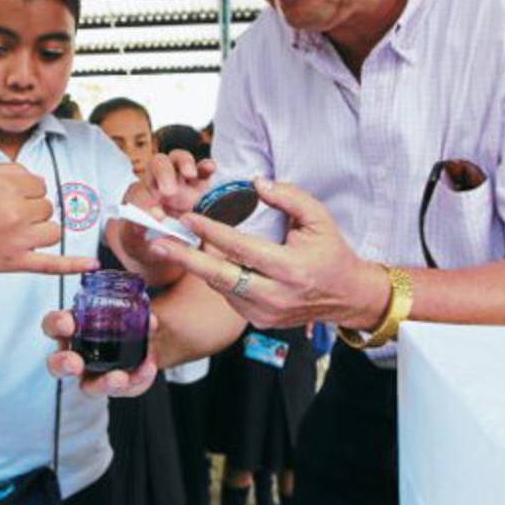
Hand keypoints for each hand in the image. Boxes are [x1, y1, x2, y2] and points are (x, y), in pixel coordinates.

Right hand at [0, 163, 99, 275]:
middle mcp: (14, 210)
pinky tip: (92, 263)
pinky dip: (73, 264)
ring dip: (39, 230)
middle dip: (30, 210)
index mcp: (5, 185)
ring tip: (12, 232)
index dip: (25, 191)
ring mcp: (16, 239)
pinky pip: (52, 263)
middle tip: (2, 216)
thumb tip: (39, 182)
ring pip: (53, 230)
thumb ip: (12, 171)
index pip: (40, 184)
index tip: (5, 198)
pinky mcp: (14, 263)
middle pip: (47, 207)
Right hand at [42, 310, 158, 397]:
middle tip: (74, 364)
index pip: (53, 325)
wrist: (144, 337)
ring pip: (89, 387)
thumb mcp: (126, 307)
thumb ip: (135, 309)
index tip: (67, 324)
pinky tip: (147, 369)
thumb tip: (150, 320)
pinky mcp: (115, 386)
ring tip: (119, 378)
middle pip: (58, 365)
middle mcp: (76, 355)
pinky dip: (137, 379)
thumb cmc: (122, 317)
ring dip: (103, 383)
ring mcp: (93, 375)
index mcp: (71, 328)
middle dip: (63, 364)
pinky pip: (124, 388)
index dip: (56, 324)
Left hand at [117, 151, 215, 263]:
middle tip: (169, 192)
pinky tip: (209, 168)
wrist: (163, 248)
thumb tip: (141, 225)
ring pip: (179, 159)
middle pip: (158, 164)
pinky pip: (202, 171)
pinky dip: (206, 167)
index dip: (145, 201)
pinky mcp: (199, 187)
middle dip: (164, 174)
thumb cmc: (145, 242)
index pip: (140, 191)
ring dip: (184, 163)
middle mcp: (158, 184)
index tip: (155, 217)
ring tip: (190, 174)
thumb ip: (136, 232)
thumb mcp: (135, 243)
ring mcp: (180, 183)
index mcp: (139, 196)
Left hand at [147, 178, 388, 329]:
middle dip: (185, 259)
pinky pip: (228, 296)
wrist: (347, 296)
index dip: (212, 232)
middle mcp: (275, 296)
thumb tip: (255, 182)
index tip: (188, 218)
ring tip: (175, 245)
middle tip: (157, 244)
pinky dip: (218, 277)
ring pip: (220, 287)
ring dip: (198, 265)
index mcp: (290, 269)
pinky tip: (210, 261)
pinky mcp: (258, 322)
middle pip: (220, 277)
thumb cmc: (331, 252)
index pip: (242, 249)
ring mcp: (265, 314)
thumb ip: (288, 197)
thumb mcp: (318, 218)